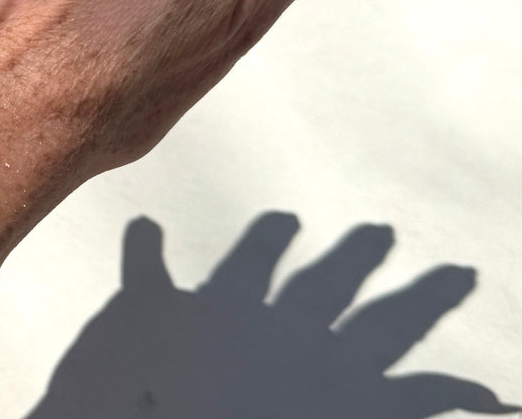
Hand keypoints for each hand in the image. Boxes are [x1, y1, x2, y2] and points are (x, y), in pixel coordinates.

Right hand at [29, 215, 517, 418]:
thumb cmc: (160, 387)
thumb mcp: (135, 322)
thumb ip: (144, 271)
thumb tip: (145, 222)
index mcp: (237, 306)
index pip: (256, 260)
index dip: (271, 239)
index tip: (288, 221)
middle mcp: (294, 330)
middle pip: (335, 283)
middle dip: (358, 257)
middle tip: (384, 233)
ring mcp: (335, 373)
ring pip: (392, 325)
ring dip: (429, 298)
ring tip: (461, 275)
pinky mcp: (365, 410)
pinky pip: (421, 398)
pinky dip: (457, 392)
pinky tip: (487, 391)